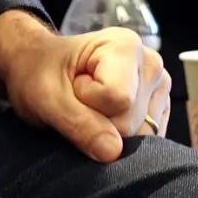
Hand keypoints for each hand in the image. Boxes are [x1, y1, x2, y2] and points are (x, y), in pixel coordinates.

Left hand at [0, 11, 170, 163]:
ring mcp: (158, 87)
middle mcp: (150, 63)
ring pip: (142, 134)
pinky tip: (105, 116)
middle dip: (99, 122)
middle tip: (78, 99)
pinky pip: (146, 139)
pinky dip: (120, 136)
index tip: (72, 87)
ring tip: (90, 106)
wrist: (38, 67)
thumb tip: (113, 151)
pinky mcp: (159, 108)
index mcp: (125, 45)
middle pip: (131, 121)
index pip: (118, 99)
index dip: (87, 104)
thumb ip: (79, 124)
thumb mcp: (47, 97)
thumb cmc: (39, 73)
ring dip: (110, 132)